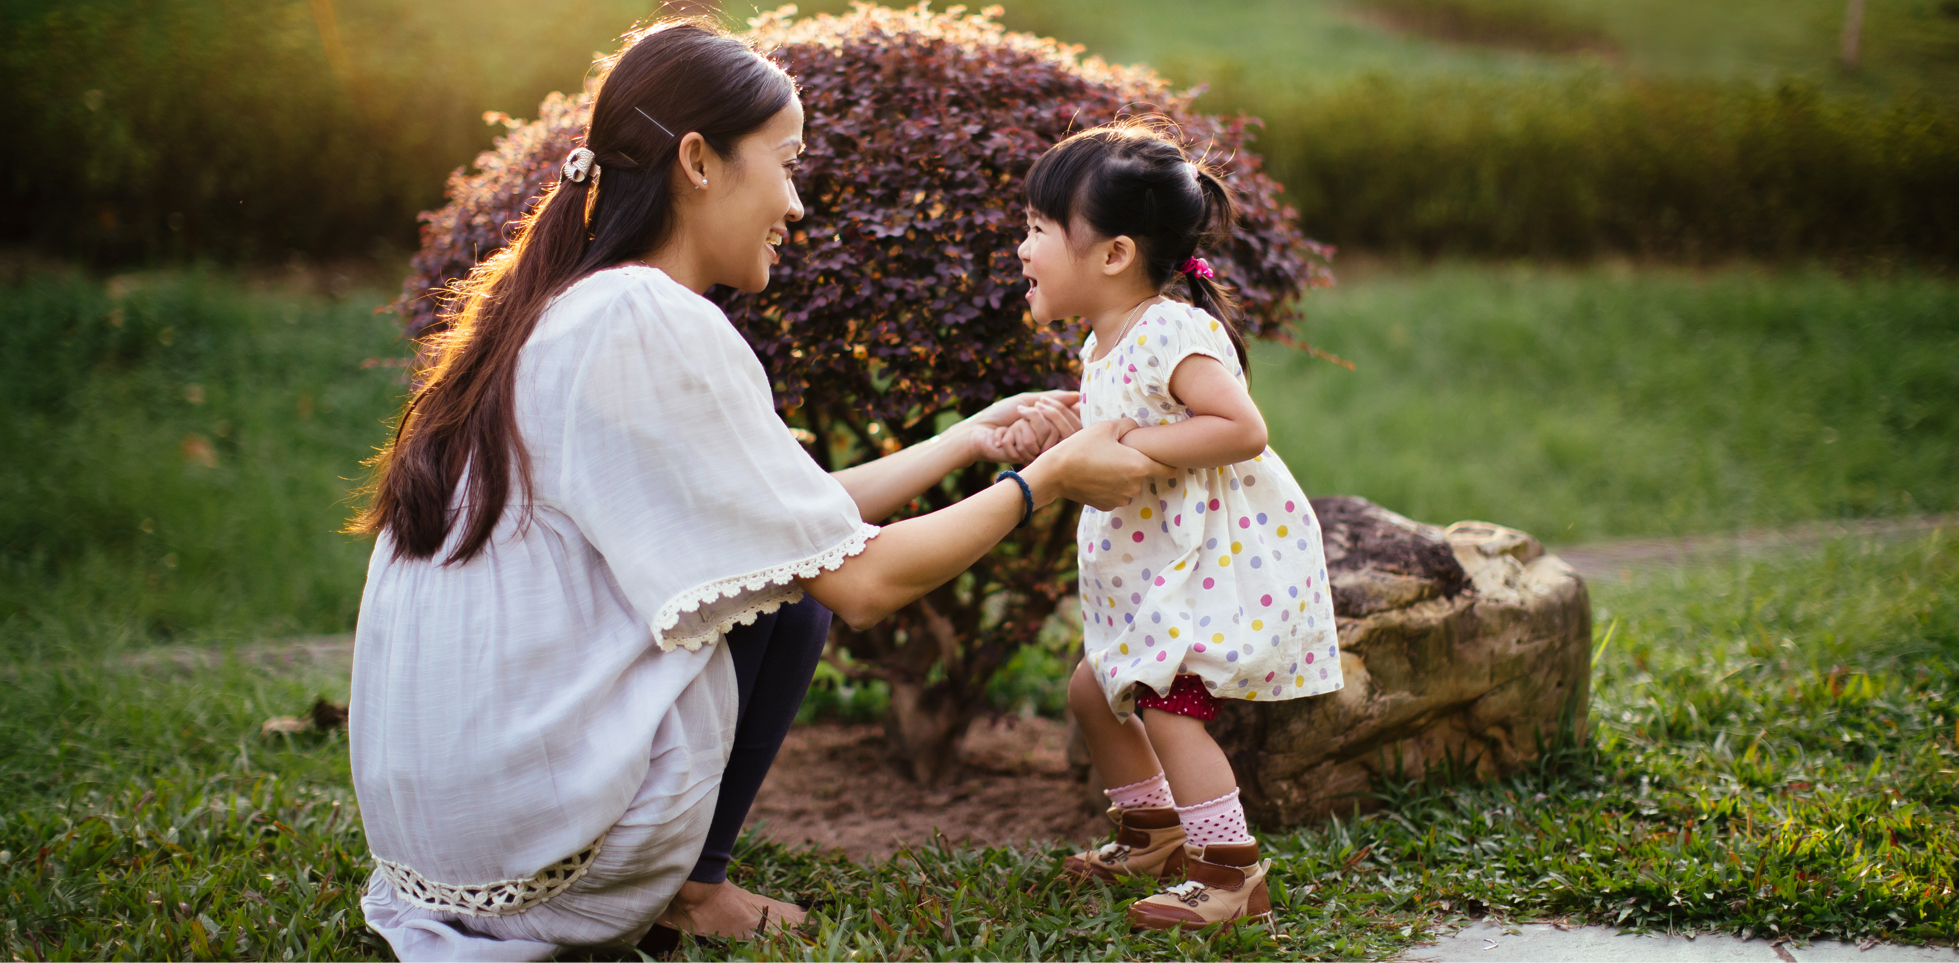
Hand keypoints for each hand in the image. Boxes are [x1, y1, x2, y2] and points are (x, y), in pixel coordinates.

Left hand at [965, 390, 1082, 462]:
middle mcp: (1047, 442)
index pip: (1068, 420)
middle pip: (1055, 427)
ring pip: (1043, 435)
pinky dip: (1012, 436)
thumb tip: (1079, 396)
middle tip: (1017, 416)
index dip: (1055, 412)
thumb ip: (1053, 398)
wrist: (978, 431)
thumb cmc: (1001, 415)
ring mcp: (1037, 453)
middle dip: (1031, 417)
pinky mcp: (1026, 461)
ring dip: (1019, 428)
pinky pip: (1030, 443)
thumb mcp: (1027, 400)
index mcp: (1049, 427)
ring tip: (1009, 431)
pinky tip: (1003, 440)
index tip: (1037, 406)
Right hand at [1025, 418, 1172, 510]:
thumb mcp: (1106, 427)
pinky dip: (1110, 487)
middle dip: (1136, 465)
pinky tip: (1096, 476)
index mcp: (1139, 467)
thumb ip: (1129, 425)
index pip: (1168, 470)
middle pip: (1144, 475)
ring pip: (1129, 485)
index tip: (1170, 459)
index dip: (1170, 463)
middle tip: (1118, 454)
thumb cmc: (1082, 447)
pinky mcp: (1107, 506)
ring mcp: (1121, 499)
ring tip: (1104, 464)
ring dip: (1122, 477)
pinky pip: (1116, 494)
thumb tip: (1137, 428)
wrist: (1055, 473)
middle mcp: (1134, 487)